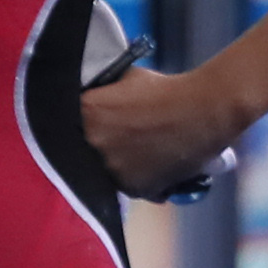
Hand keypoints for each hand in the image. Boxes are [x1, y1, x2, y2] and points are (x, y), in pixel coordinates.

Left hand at [82, 61, 235, 197]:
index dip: (77, 124)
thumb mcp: (126, 78)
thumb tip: (93, 94)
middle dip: (98, 144)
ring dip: (117, 164)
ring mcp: (113, 169)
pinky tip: (151, 165)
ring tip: (137, 152)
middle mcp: (94, 142)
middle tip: (117, 139)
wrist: (202, 112)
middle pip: (84, 149)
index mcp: (87, 112)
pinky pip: (128, 186)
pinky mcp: (134, 189)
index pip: (65, 121)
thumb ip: (104, 90)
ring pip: (106, 171)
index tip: (87, 125)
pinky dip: (137, 178)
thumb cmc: (164, 89)